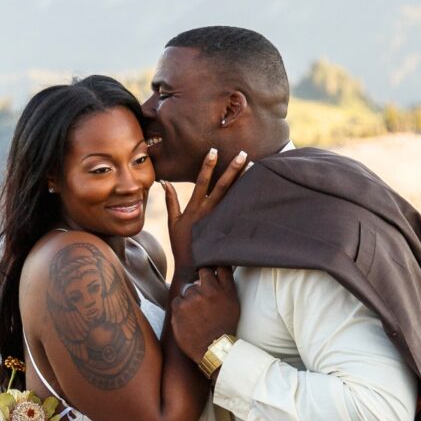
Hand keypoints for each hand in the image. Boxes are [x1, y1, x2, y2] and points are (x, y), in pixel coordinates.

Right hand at [162, 148, 248, 274]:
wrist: (192, 269)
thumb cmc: (181, 246)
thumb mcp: (173, 223)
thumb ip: (171, 201)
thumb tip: (165, 183)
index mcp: (194, 209)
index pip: (202, 182)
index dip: (207, 166)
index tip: (214, 151)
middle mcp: (208, 213)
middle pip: (222, 187)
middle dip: (232, 169)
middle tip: (242, 154)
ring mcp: (219, 221)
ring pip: (233, 198)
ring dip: (242, 182)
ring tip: (253, 167)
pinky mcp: (226, 231)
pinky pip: (238, 213)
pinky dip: (246, 202)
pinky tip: (256, 192)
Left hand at [170, 267, 240, 365]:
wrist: (213, 349)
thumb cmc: (225, 327)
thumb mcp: (233, 304)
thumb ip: (226, 284)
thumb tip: (218, 268)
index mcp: (224, 289)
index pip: (217, 266)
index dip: (213, 267)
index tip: (211, 273)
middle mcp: (208, 290)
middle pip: (201, 274)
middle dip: (201, 282)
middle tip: (203, 298)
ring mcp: (192, 298)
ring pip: (188, 289)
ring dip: (191, 297)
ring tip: (197, 314)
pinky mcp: (179, 307)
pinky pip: (177, 300)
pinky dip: (181, 308)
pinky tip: (188, 319)